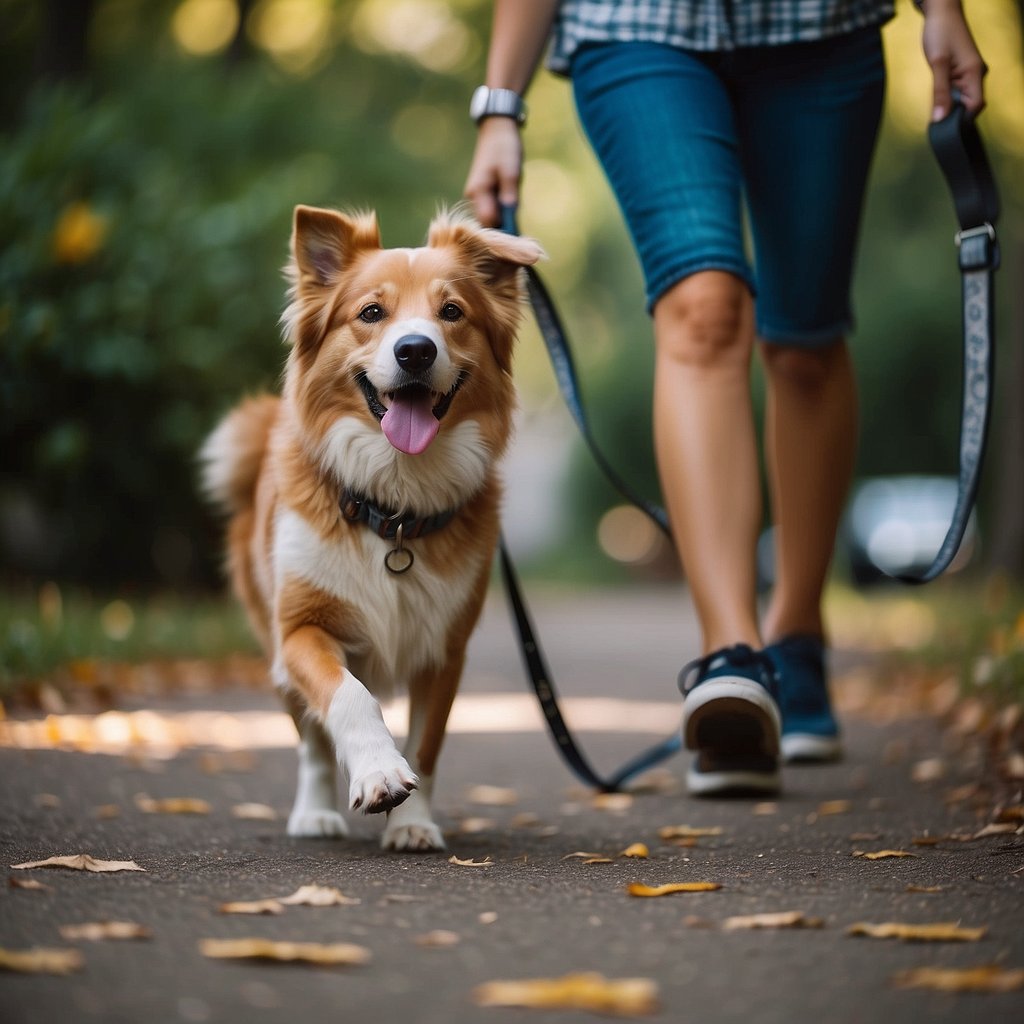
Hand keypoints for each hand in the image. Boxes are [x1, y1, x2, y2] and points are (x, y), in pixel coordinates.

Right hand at [463, 117, 523, 226]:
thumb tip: (511, 220)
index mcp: (479, 192)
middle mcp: (474, 196)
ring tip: (518, 218)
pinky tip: (513, 209)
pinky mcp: (482, 192)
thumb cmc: (504, 148)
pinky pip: (491, 208)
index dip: (504, 231)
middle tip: (522, 234)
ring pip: (490, 217)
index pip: (489, 222)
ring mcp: (477, 194)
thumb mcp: (511, 172)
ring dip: (504, 220)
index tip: (519, 239)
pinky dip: (502, 212)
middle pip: (488, 223)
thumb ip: (509, 197)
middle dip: (504, 228)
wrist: (496, 129)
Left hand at [921, 1, 986, 120]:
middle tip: (934, 118)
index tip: (943, 126)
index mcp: (974, 73)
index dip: (960, 119)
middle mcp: (976, 74)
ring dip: (948, 104)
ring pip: (961, 99)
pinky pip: (957, 91)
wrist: (941, 13)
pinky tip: (937, 98)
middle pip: (968, 105)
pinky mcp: (962, 72)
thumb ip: (939, 93)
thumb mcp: (937, 64)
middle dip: (953, 113)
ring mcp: (969, 73)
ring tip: (934, 106)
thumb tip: (939, 118)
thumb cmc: (940, 33)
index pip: (974, 106)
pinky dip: (947, 97)